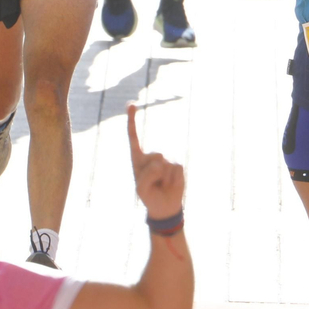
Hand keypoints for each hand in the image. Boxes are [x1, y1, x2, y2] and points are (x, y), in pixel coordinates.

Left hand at [127, 104, 184, 219]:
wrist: (165, 205)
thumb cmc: (149, 195)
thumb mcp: (141, 188)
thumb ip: (146, 175)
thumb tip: (161, 162)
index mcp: (138, 158)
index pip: (133, 137)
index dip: (132, 120)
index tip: (131, 104)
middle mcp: (152, 155)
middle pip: (153, 156)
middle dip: (152, 173)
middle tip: (153, 184)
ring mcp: (166, 158)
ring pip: (164, 164)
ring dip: (162, 179)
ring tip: (162, 185)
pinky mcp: (178, 164)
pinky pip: (175, 169)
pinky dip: (172, 180)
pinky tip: (171, 184)